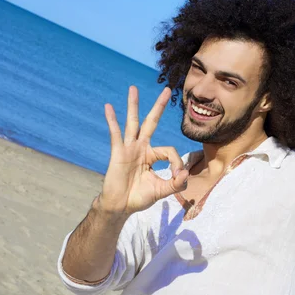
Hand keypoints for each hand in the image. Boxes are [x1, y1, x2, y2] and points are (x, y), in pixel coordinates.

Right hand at [99, 86, 188, 215]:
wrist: (120, 207)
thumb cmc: (139, 197)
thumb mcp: (162, 190)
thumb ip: (176, 183)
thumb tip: (185, 173)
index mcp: (152, 155)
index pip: (169, 150)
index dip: (176, 162)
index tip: (177, 175)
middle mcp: (141, 148)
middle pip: (151, 122)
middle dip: (158, 106)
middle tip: (166, 89)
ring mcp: (129, 149)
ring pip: (133, 123)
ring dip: (134, 105)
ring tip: (134, 88)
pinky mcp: (118, 153)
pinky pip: (116, 134)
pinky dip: (112, 120)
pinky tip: (108, 107)